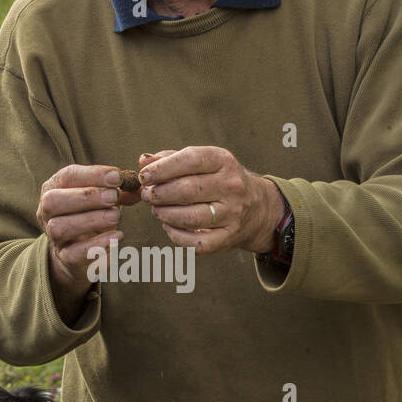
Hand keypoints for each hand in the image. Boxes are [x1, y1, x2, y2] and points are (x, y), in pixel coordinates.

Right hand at [37, 163, 136, 290]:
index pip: (68, 176)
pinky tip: (116, 236)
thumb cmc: (91, 215)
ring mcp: (53, 236)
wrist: (79, 252)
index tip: (117, 176)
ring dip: (91, 219)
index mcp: (55, 188)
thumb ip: (120, 191)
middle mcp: (46, 211)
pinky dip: (97, 244)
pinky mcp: (64, 257)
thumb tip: (138, 187)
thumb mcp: (103, 199)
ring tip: (116, 216)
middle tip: (113, 197)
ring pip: (60, 227)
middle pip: (54, 201)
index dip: (92, 174)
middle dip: (86, 197)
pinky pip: (74, 253)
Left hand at [137, 146, 284, 253]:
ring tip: (156, 210)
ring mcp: (233, 214)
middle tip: (147, 195)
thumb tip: (143, 161)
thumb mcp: (203, 162)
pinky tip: (169, 226)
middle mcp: (232, 186)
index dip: (163, 168)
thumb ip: (171, 159)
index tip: (144, 175)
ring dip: (165, 215)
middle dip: (159, 194)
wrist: (257, 207)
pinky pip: (196, 242)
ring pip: (190, 218)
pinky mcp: (229, 237)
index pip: (191, 160)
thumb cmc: (219, 180)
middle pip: (187, 191)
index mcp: (224, 161)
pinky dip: (176, 236)